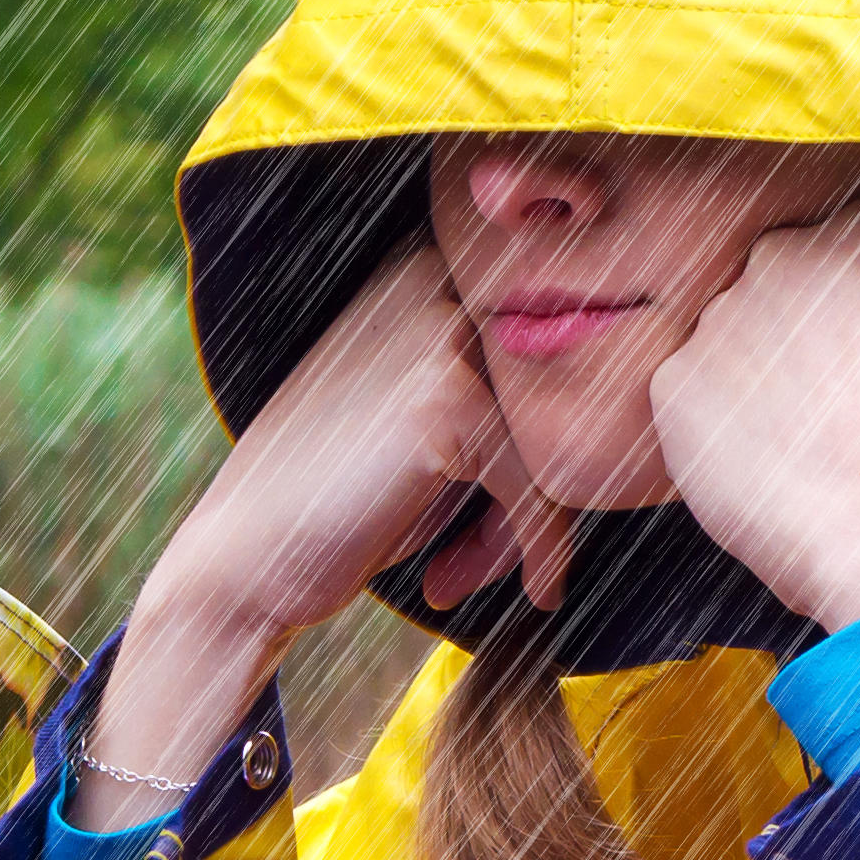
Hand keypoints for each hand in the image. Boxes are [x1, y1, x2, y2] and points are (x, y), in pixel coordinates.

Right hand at [77, 247, 568, 823]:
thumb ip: (497, 403)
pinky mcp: (452, 403)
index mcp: (415, 270)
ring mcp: (441, 337)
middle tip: (480, 559)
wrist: (241, 559)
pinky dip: (545, 546)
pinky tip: (537, 589)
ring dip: (530, 519)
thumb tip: (618, 427)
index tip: (513, 519)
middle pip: (546, 389)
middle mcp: (430, 283)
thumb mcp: (415, 429)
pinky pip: (541, 483)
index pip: (532, 350)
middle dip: (528, 484)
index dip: (530, 439)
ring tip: (474, 571)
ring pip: (549, 435)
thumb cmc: (329, 502)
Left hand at [647, 205, 859, 629]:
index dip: (853, 296)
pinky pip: (683, 394)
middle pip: (776, 279)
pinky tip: (756, 465)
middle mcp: (786, 255)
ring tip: (794, 442)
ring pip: (725, 339)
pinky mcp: (673, 380)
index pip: (848, 236)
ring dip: (749, 378)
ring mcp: (720, 316)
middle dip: (793, 329)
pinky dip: (709, 426)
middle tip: (824, 397)